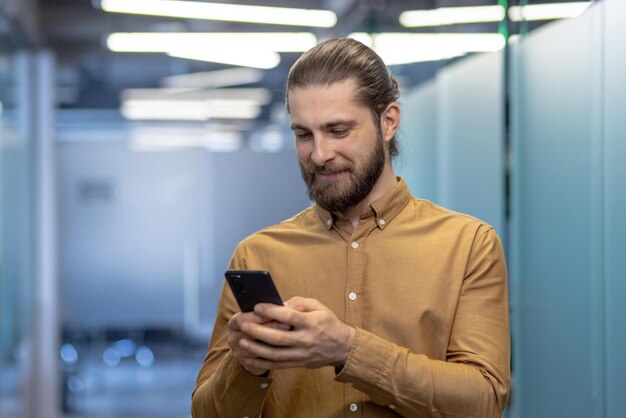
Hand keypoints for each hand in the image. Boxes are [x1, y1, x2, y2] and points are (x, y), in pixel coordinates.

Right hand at [227, 311, 288, 374]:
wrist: (256, 347)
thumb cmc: (261, 325)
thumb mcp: (261, 315)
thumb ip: (269, 310)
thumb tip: (285, 306)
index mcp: (234, 323)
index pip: (244, 318)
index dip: (261, 316)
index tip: (277, 313)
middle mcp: (233, 338)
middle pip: (250, 333)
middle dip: (271, 327)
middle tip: (289, 325)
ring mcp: (238, 353)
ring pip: (256, 348)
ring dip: (273, 342)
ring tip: (290, 336)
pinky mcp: (246, 364)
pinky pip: (260, 361)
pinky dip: (273, 355)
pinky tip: (285, 349)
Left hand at [236, 297, 354, 370]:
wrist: (342, 347)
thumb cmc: (328, 323)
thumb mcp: (319, 306)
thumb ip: (300, 302)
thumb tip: (281, 303)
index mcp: (311, 322)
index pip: (289, 316)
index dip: (272, 311)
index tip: (257, 307)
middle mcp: (306, 340)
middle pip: (279, 338)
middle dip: (258, 332)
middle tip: (244, 325)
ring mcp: (301, 354)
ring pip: (276, 354)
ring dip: (256, 349)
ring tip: (242, 342)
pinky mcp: (299, 363)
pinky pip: (278, 365)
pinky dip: (262, 363)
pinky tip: (249, 358)